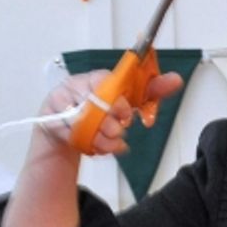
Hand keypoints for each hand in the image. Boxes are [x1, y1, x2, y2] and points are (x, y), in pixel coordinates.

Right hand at [37, 70, 183, 154]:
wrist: (71, 125)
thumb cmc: (103, 108)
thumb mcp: (131, 98)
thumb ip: (153, 89)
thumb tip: (177, 79)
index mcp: (95, 78)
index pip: (103, 81)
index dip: (117, 100)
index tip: (127, 114)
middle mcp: (74, 87)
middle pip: (90, 103)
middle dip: (109, 122)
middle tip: (119, 131)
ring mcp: (60, 103)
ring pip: (79, 121)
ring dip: (100, 137)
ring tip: (112, 142)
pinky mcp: (50, 120)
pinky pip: (69, 134)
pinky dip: (87, 144)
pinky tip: (98, 148)